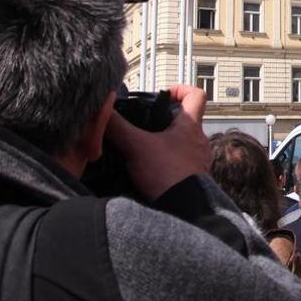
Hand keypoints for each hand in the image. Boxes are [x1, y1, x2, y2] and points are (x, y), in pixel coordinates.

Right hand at [104, 85, 211, 200]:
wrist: (184, 211)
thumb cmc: (168, 175)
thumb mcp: (136, 146)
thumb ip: (117, 127)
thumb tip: (102, 111)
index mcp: (190, 127)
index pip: (196, 95)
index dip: (181, 89)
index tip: (164, 94)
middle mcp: (198, 142)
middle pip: (185, 121)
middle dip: (163, 122)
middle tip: (143, 126)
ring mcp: (197, 162)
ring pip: (181, 144)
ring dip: (163, 144)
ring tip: (142, 150)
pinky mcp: (192, 179)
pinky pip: (179, 165)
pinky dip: (165, 164)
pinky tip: (148, 171)